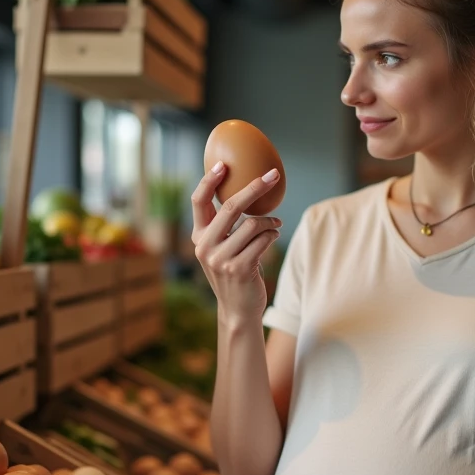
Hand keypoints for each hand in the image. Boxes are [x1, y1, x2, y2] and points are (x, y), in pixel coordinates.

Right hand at [191, 161, 282, 323]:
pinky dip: (273, 234)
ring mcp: (221, 258)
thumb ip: (225, 226)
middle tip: (272, 176)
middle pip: (231, 206)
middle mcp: (205, 246)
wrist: (238, 310)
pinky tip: (274, 234)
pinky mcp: (240, 268)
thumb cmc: (234, 272)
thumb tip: (247, 190)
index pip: (198, 201)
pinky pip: (263, 239)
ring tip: (276, 223)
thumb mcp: (222, 249)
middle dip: (254, 187)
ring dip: (270, 221)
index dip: (209, 180)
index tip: (223, 164)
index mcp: (198, 236)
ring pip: (253, 223)